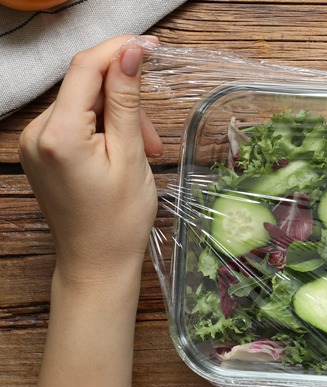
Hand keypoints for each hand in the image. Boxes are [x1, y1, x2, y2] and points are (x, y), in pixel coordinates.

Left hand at [19, 35, 161, 277]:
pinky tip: (123, 152)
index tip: (151, 46)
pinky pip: (75, 121)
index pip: (85, 68)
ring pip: (83, 103)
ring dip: (119, 116)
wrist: (97, 262)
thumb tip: (131, 53)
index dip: (118, 50)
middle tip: (155, 134)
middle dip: (125, 98)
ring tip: (144, 151)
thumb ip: (128, 100)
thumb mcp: (132, 156)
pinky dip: (103, 128)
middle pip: (85, 86)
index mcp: (59, 134)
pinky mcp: (41, 150)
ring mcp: (34, 142)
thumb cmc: (119, 220)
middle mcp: (36, 133)